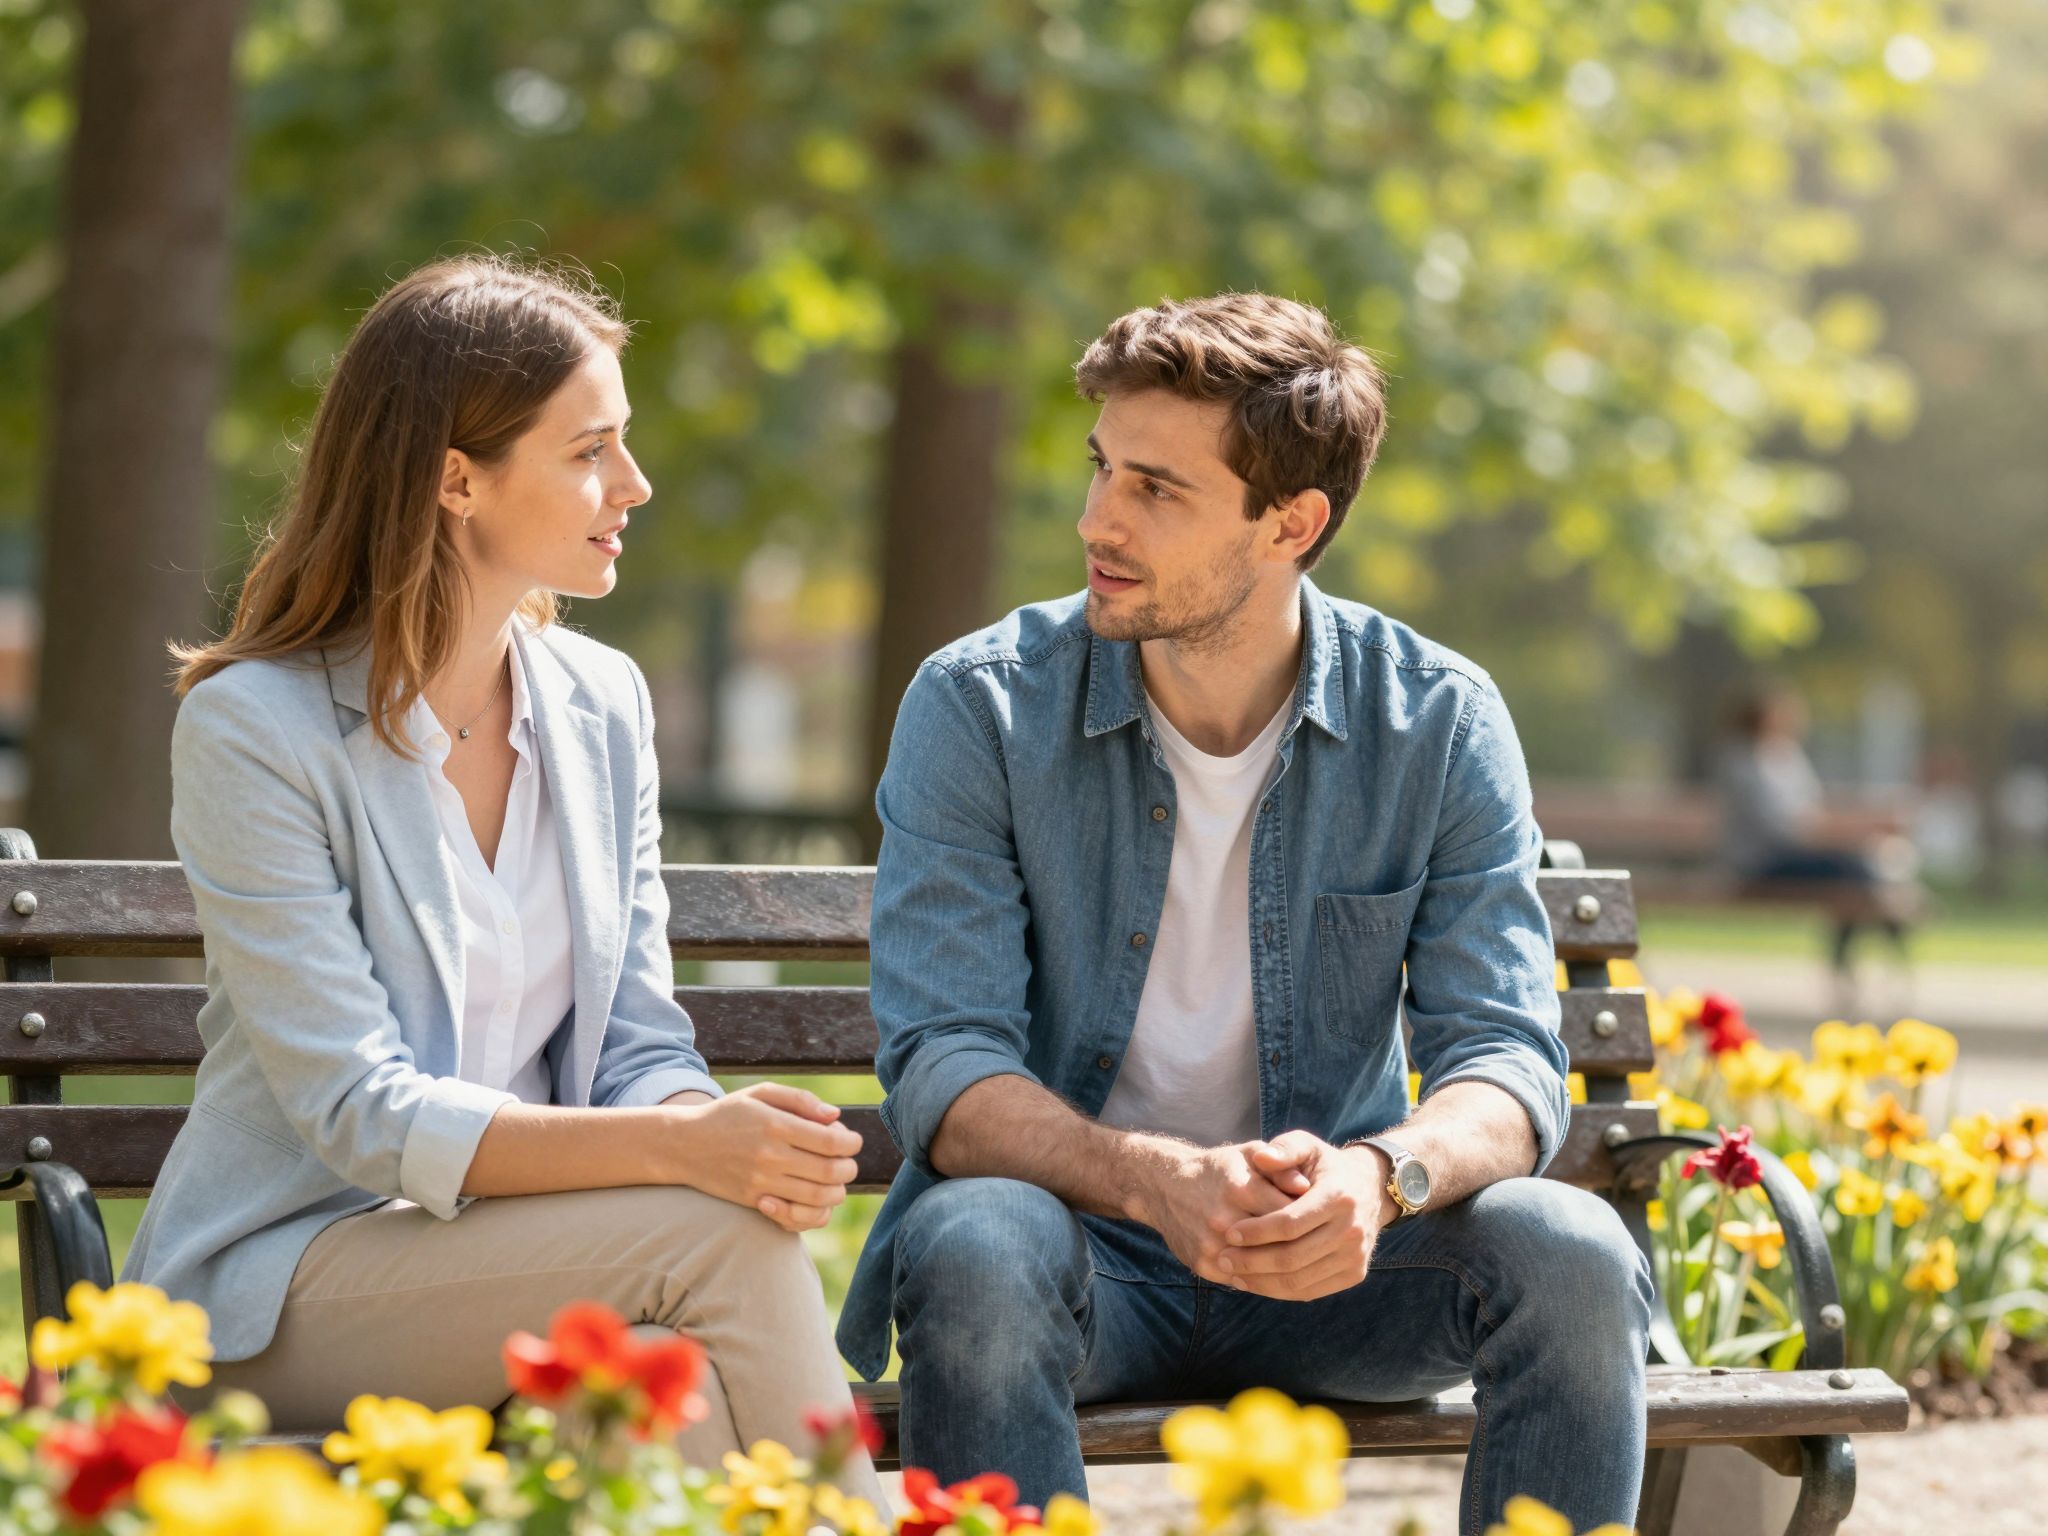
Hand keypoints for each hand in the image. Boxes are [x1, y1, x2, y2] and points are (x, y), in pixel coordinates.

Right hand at [669, 1083, 862, 1232]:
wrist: (684, 1144)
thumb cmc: (729, 1114)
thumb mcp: (761, 1094)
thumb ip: (800, 1100)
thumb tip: (835, 1116)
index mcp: (776, 1125)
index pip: (831, 1141)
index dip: (851, 1143)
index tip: (852, 1140)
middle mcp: (770, 1156)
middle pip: (830, 1171)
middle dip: (849, 1168)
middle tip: (847, 1162)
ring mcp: (762, 1182)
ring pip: (818, 1198)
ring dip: (837, 1191)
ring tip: (834, 1180)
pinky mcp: (754, 1201)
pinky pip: (796, 1217)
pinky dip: (814, 1213)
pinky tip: (813, 1198)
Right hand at [1130, 1141, 1309, 1284]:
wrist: (1165, 1186)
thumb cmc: (1218, 1168)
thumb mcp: (1248, 1154)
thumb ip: (1280, 1166)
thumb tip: (1306, 1187)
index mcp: (1240, 1188)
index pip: (1291, 1214)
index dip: (1313, 1220)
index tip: (1324, 1221)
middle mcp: (1224, 1219)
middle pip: (1279, 1245)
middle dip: (1304, 1246)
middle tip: (1321, 1246)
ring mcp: (1212, 1245)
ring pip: (1263, 1269)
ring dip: (1287, 1270)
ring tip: (1306, 1264)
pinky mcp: (1203, 1264)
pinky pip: (1244, 1281)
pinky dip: (1264, 1281)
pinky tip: (1280, 1275)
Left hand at [1213, 1131, 1393, 1300]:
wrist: (1371, 1188)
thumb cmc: (1326, 1166)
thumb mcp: (1308, 1146)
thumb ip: (1284, 1148)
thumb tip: (1260, 1157)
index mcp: (1338, 1197)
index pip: (1290, 1223)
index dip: (1256, 1232)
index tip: (1229, 1233)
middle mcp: (1352, 1230)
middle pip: (1293, 1257)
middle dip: (1252, 1261)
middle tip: (1223, 1258)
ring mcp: (1356, 1256)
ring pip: (1300, 1280)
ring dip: (1261, 1281)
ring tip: (1233, 1273)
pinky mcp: (1354, 1274)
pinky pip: (1311, 1291)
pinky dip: (1279, 1291)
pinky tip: (1255, 1283)